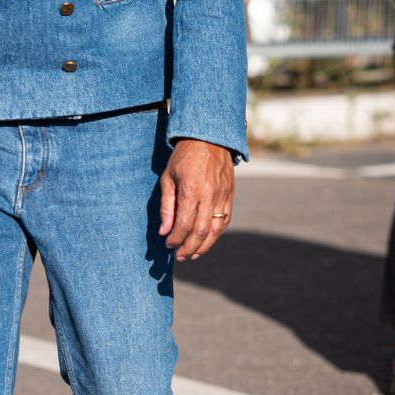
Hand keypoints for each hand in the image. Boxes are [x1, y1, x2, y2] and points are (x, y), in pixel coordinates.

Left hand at [158, 139, 234, 261]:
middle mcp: (209, 195)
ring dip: (204, 246)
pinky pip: (225, 220)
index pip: (183, 224)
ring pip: (216, 229)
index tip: (168, 245)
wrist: (210, 137)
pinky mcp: (230, 195)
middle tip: (180, 257)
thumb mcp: (168, 178)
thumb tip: (164, 231)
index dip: (175, 239)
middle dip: (189, 248)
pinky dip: (216, 234)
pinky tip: (207, 240)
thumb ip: (167, 206)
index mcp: (190, 190)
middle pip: (200, 231)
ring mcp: (222, 196)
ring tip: (193, 255)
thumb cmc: (183, 157)